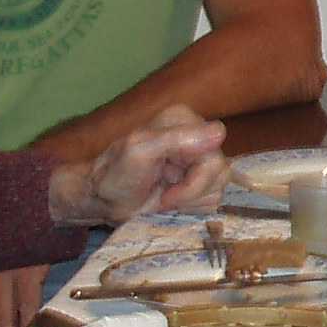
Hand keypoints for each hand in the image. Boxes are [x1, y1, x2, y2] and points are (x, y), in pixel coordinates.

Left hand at [49, 105, 227, 224]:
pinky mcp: (200, 183)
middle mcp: (196, 137)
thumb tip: (219, 132)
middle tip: (164, 196)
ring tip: (165, 197)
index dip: (196, 172)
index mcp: (182, 120)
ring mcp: (199, 161)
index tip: (168, 182)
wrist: (105, 202)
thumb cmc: (115, 175)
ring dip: (190, 200)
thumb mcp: (139, 152)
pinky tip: (171, 202)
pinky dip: (192, 207)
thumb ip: (176, 139)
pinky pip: (214, 199)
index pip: (215, 142)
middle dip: (191, 190)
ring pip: (220, 186)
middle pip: (220, 169)